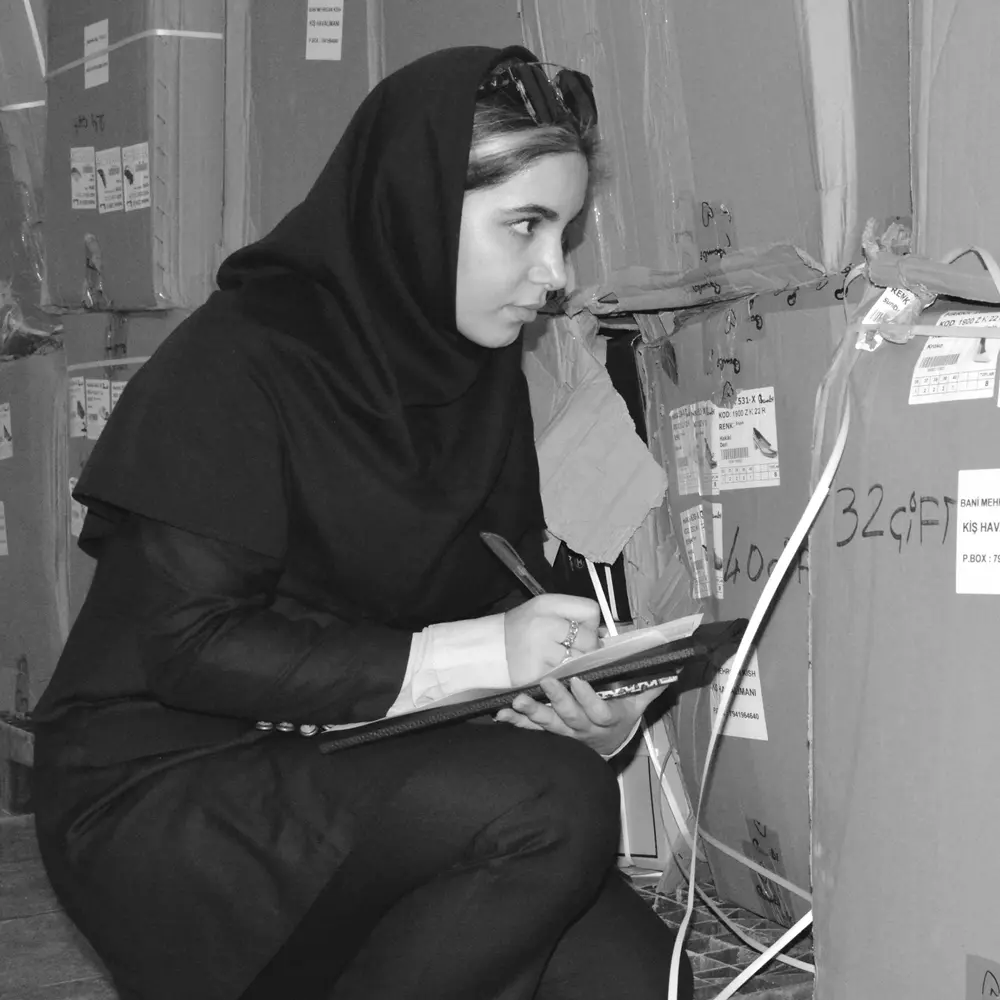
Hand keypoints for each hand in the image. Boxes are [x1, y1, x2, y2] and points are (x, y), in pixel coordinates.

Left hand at [495, 676, 663, 756]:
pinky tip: (501, 716)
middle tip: (546, 681)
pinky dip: (517, 724)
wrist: (608, 748)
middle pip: (571, 717)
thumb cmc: (622, 718)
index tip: (578, 678)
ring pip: (549, 725)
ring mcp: (566, 735)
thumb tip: (671, 666)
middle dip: (558, 700)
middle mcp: (586, 730)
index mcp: (609, 720)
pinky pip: (532, 731)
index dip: (588, 698)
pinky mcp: (551, 736)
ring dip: (532, 714)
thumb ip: (650, 684)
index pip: (600, 711)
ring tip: (517, 701)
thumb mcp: (639, 703)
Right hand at [503, 594, 600, 687]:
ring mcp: (541, 650)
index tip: (583, 632)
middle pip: (589, 638)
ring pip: (580, 660)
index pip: (590, 610)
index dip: (591, 624)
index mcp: (546, 604)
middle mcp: (545, 624)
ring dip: (577, 665)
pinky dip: (563, 678)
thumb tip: (601, 633)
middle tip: (575, 653)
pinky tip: (553, 674)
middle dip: (588, 649)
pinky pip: (564, 677)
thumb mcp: (539, 612)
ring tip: (563, 663)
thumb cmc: (514, 631)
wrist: (481, 651)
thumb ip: (569, 616)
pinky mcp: (537, 674)